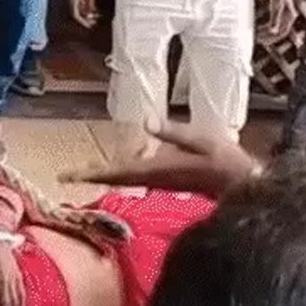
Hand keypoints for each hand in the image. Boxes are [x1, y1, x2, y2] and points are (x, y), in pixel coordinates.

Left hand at [59, 120, 260, 197]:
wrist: (242, 185)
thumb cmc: (224, 161)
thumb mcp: (200, 139)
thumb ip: (172, 132)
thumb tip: (146, 121)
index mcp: (155, 169)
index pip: (115, 171)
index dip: (91, 172)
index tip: (68, 175)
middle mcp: (151, 178)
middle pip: (112, 177)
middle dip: (89, 175)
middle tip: (64, 175)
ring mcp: (156, 182)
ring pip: (121, 179)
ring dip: (101, 174)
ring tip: (80, 171)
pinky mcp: (163, 181)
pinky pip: (133, 178)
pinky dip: (117, 174)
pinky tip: (112, 169)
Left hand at [262, 0, 296, 42]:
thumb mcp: (276, 6)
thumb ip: (275, 19)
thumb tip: (273, 31)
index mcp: (290, 17)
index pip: (283, 32)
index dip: (273, 39)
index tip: (263, 42)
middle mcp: (289, 17)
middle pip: (279, 31)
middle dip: (269, 37)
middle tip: (258, 40)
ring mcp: (284, 14)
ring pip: (276, 27)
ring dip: (267, 32)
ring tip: (257, 35)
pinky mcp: (279, 11)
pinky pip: (274, 22)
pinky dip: (267, 26)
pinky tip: (259, 28)